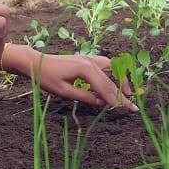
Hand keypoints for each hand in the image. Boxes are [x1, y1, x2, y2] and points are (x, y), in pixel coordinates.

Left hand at [9, 48, 136, 110]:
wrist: (36, 62)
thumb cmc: (47, 78)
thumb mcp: (64, 92)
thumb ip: (84, 97)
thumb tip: (101, 103)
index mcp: (85, 69)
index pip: (105, 87)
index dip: (117, 100)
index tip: (128, 109)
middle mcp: (91, 61)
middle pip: (111, 79)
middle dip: (122, 93)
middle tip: (131, 106)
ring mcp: (89, 58)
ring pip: (112, 68)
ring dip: (119, 80)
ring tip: (124, 94)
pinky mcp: (87, 59)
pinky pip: (105, 66)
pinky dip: (111, 75)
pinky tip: (111, 84)